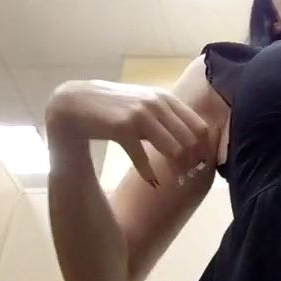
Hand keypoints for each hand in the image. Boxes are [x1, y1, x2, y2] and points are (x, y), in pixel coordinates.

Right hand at [46, 80, 211, 187]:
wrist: (76, 103)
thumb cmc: (114, 107)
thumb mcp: (144, 104)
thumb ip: (166, 117)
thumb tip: (193, 140)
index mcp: (165, 98)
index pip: (199, 126)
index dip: (203, 149)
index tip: (200, 164)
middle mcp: (156, 104)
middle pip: (190, 141)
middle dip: (193, 163)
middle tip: (188, 176)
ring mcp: (140, 114)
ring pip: (174, 150)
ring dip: (176, 169)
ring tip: (175, 180)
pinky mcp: (122, 128)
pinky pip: (143, 158)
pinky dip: (150, 174)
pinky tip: (153, 183)